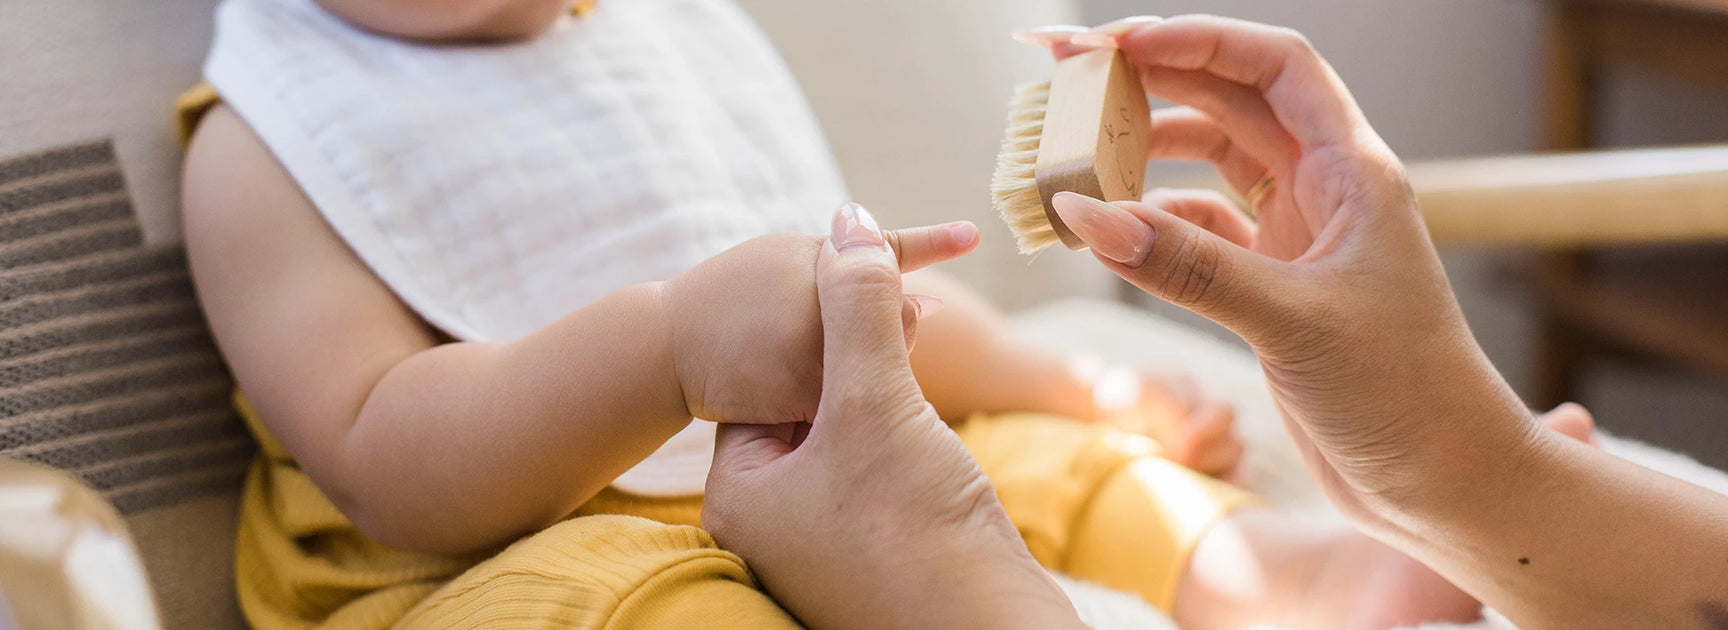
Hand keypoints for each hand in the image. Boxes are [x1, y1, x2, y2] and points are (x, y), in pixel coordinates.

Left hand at [703, 206, 1083, 629]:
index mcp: (739, 492)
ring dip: (891, 395)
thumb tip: (847, 219)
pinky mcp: (875, 551)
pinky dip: (911, 440)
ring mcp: (822, 541)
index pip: (767, 377)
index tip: (876, 297)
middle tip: (916, 330)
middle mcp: (771, 521)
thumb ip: (857, 306)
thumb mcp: (878, 402)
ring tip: (925, 386)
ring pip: (851, 432)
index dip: (823, 325)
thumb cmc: (920, 531)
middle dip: (861, 359)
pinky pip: (882, 470)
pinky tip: (941, 439)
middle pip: (808, 401)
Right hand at [1020, 16, 1539, 524]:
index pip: (1274, 65)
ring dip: (1142, 150)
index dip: (1197, 41)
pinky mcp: (1271, 285)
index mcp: (1352, 171)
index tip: (1118, 43)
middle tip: (1066, 67)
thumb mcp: (1291, 321)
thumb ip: (1185, 266)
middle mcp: (1324, 189)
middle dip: (1149, 78)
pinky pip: (1197, 228)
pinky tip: (1106, 229)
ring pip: (1206, 160)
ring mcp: (1296, 236)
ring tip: (1075, 148)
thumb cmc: (1405, 394)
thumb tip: (1087, 215)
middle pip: (1228, 100)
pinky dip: (1149, 221)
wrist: (1442, 482)